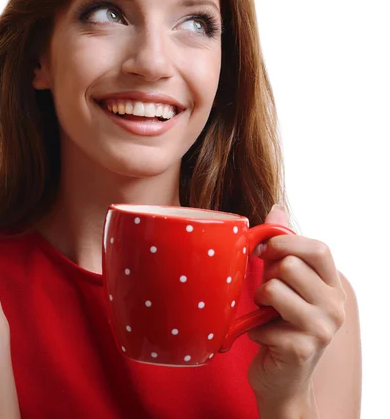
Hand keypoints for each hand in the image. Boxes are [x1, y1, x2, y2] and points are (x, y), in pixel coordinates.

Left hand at [247, 205, 345, 404]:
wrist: (283, 379)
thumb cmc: (281, 323)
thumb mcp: (285, 283)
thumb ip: (283, 247)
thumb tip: (276, 208)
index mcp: (332, 285)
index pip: (317, 247)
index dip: (285, 244)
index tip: (264, 253)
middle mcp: (335, 306)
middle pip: (289, 265)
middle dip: (267, 275)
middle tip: (267, 293)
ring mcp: (321, 329)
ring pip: (273, 288)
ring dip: (259, 300)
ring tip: (265, 313)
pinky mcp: (301, 349)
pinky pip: (262, 321)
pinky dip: (253, 329)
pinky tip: (264, 337)